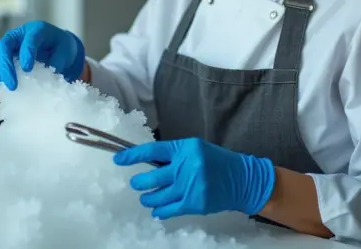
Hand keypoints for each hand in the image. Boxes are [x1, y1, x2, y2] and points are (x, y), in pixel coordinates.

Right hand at [0, 21, 84, 90]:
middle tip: (12, 84)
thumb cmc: (61, 49)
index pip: (29, 38)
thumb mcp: (66, 52)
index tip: (28, 68)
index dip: (26, 52)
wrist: (57, 49)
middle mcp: (18, 35)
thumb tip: (48, 77)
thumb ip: (58, 62)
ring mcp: (7, 46)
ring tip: (2, 84)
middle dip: (5, 66)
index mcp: (36, 30)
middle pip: (3, 45)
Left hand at [113, 138, 274, 219]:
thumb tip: (147, 161)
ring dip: (147, 198)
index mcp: (185, 148)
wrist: (242, 179)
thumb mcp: (195, 149)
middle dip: (139, 182)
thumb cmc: (216, 161)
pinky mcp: (195, 203)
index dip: (132, 156)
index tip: (118, 159)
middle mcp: (186, 166)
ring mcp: (190, 186)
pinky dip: (159, 211)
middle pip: (151, 177)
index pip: (152, 151)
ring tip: (146, 197)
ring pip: (157, 195)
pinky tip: (156, 209)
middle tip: (137, 183)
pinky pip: (168, 210)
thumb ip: (173, 155)